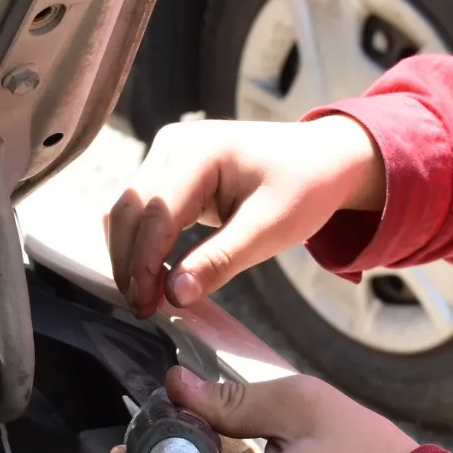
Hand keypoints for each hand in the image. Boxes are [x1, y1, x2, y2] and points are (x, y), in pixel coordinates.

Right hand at [109, 116, 384, 318]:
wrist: (324, 159)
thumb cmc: (304, 187)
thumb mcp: (269, 229)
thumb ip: (219, 261)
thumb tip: (175, 295)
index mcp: (198, 150)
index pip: (155, 212)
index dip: (144, 262)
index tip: (146, 306)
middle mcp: (173, 144)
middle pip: (129, 209)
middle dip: (129, 261)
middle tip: (141, 309)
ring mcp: (168, 154)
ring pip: (128, 210)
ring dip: (131, 254)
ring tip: (145, 298)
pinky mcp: (170, 171)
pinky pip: (143, 210)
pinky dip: (142, 243)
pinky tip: (153, 276)